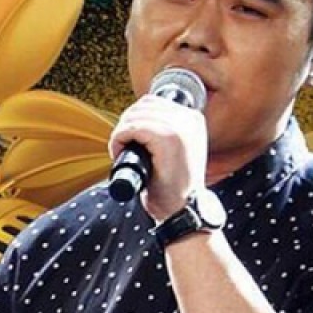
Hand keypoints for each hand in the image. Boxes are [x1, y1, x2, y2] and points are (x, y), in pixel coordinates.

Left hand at [108, 95, 207, 221]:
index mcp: (193, 118)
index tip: (132, 139)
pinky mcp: (167, 139)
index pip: (153, 101)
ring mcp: (180, 128)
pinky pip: (132, 128)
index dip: (135, 118)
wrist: (182, 211)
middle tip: (124, 147)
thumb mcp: (176, 149)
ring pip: (134, 116)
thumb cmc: (174, 185)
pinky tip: (120, 154)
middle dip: (127, 124)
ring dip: (121, 134)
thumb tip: (136, 114)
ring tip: (124, 153)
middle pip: (142, 105)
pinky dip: (119, 140)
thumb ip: (165, 129)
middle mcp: (190, 118)